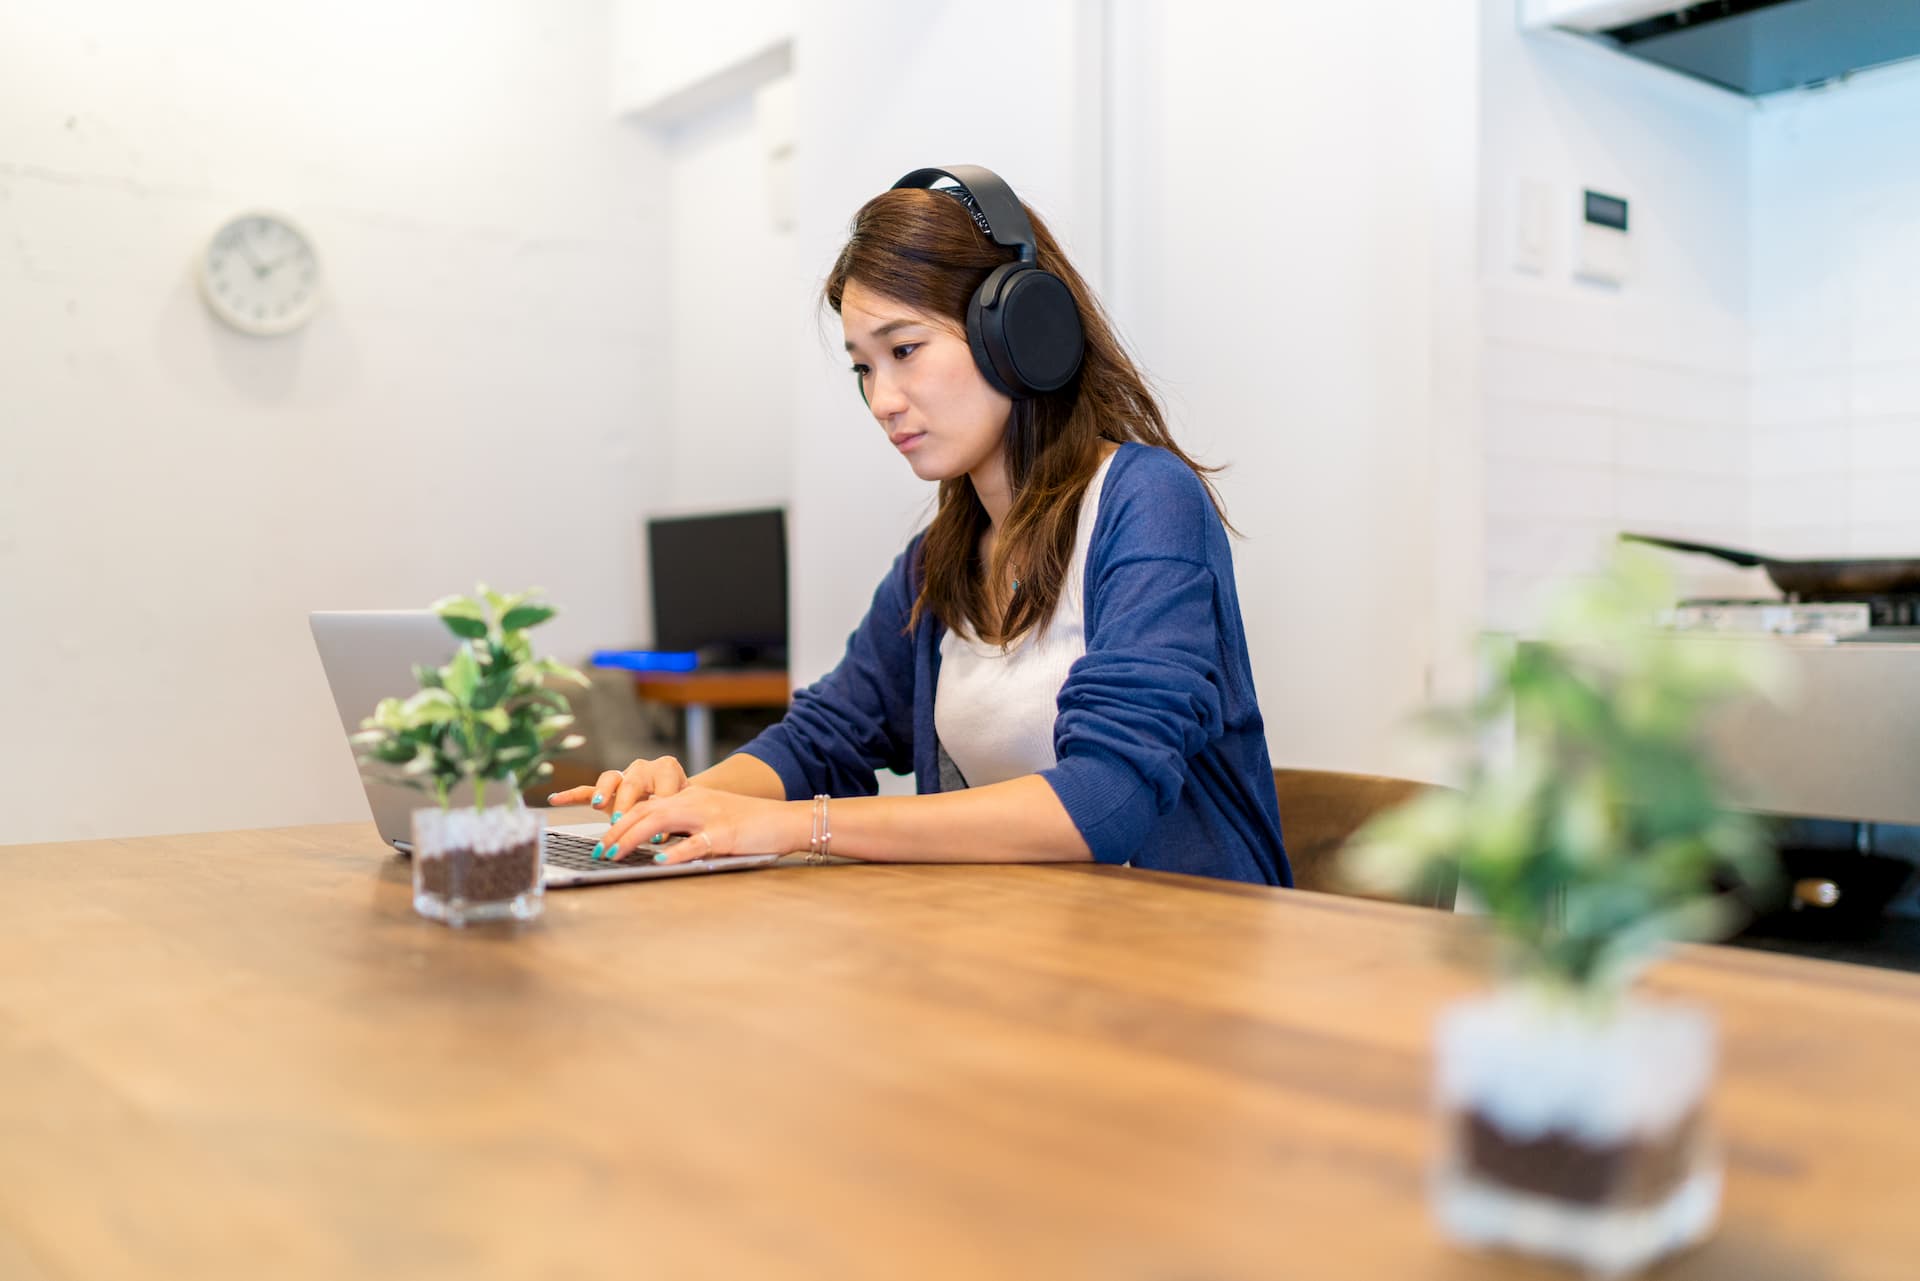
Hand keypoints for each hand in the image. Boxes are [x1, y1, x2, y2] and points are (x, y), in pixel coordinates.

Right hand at [548, 756, 690, 823]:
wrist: (682, 796)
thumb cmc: (685, 804)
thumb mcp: (687, 809)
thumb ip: (678, 821)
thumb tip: (664, 839)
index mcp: (667, 770)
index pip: (662, 787)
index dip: (661, 809)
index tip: (659, 837)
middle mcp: (643, 769)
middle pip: (632, 782)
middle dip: (627, 802)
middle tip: (624, 820)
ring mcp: (623, 778)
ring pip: (610, 779)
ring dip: (604, 793)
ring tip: (598, 806)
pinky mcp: (608, 790)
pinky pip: (588, 790)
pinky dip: (572, 795)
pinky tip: (555, 799)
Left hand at [601, 784, 802, 863]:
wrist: (787, 819)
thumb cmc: (750, 825)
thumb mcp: (712, 819)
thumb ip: (685, 828)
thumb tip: (654, 847)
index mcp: (689, 798)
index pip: (644, 806)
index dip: (618, 823)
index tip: (602, 843)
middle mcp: (694, 802)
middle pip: (644, 811)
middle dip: (616, 832)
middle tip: (599, 852)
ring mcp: (709, 817)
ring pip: (660, 821)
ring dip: (633, 839)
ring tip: (614, 855)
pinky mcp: (726, 835)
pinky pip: (696, 843)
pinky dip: (675, 852)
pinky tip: (659, 862)